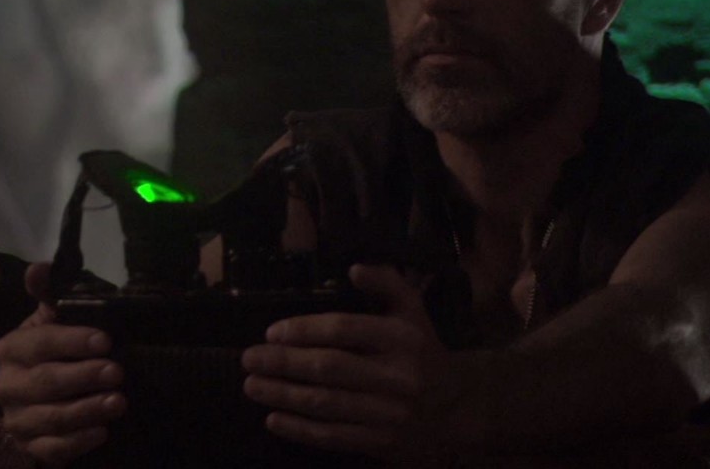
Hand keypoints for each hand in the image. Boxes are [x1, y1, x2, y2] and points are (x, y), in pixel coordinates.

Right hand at [0, 263, 125, 466]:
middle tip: (116, 372)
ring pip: (49, 418)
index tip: (105, 341)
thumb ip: (48, 294)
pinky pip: (50, 449)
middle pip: (44, 382)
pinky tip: (102, 432)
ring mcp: (15, 420)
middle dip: (83, 377)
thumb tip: (40, 267)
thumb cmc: (55, 351)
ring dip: (86, 410)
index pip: (40, 343)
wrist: (47, 397)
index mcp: (10, 349)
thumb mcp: (53, 320)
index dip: (72, 341)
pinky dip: (76, 442)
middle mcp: (5, 385)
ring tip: (118, 402)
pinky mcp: (28, 448)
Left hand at [240, 264, 465, 460]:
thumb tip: (353, 267)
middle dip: (283, 363)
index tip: (272, 332)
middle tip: (248, 359)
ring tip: (252, 386)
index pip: (344, 330)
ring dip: (283, 395)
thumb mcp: (414, 311)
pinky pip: (334, 436)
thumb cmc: (424, 353)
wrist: (461, 408)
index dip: (304, 330)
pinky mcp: (382, 442)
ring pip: (326, 403)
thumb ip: (387, 283)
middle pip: (328, 368)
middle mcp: (397, 376)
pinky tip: (274, 420)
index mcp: (402, 338)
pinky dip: (300, 430)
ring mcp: (390, 413)